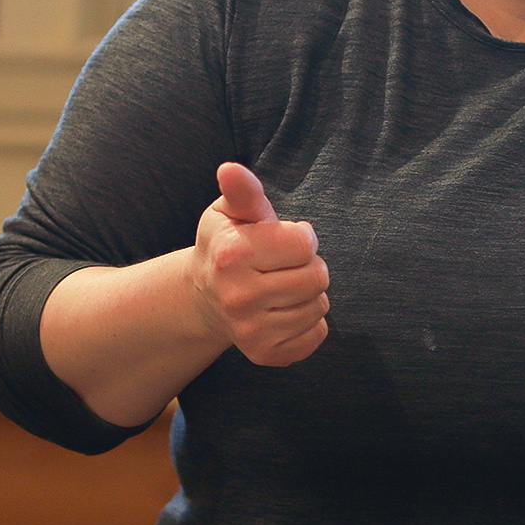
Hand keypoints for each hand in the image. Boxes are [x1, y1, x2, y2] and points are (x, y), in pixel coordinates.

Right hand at [188, 163, 329, 365]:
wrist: (205, 297)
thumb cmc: (227, 244)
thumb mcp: (231, 212)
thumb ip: (243, 191)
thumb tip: (230, 169)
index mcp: (232, 255)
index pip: (305, 244)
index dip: (300, 237)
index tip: (280, 240)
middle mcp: (238, 297)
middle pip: (317, 277)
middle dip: (307, 265)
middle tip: (282, 265)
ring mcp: (251, 331)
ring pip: (320, 306)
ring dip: (308, 293)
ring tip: (281, 286)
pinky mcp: (265, 354)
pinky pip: (318, 334)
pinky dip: (309, 322)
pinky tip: (283, 310)